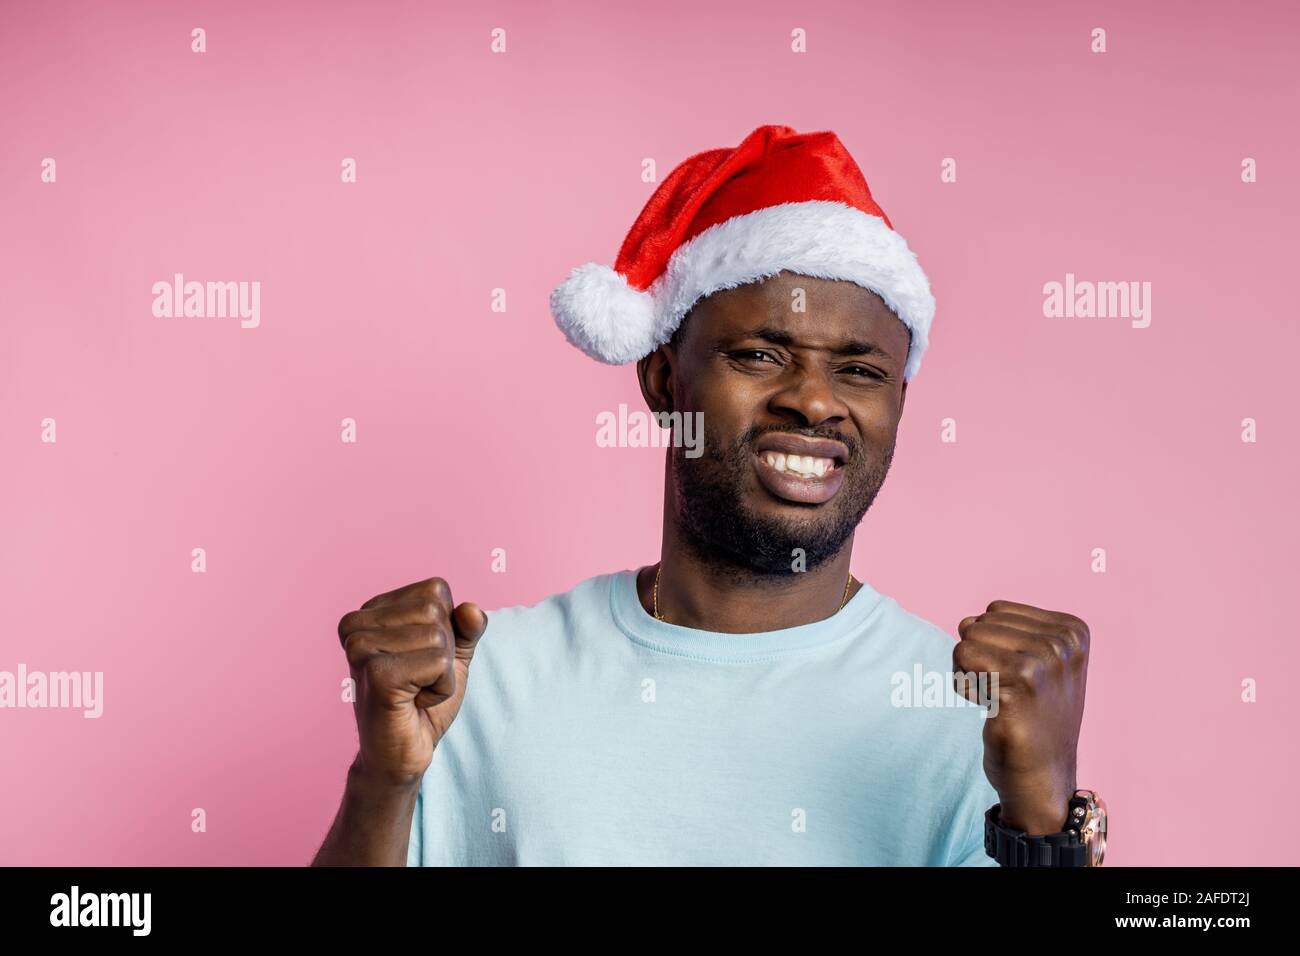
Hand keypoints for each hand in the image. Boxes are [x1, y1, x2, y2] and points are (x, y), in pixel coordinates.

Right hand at [337, 577, 488, 789]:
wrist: (402, 755)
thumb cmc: (422, 702)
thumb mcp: (452, 655)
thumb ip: (466, 626)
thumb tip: (471, 609)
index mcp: (371, 611)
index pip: (435, 589)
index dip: (446, 627)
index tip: (422, 659)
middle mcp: (357, 624)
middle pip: (436, 609)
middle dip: (444, 650)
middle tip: (419, 680)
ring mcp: (361, 648)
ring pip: (438, 636)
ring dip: (442, 673)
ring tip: (415, 692)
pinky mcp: (375, 674)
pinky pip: (439, 663)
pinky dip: (441, 689)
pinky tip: (415, 703)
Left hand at [953, 600, 1089, 834]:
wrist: (1043, 777)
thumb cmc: (1033, 718)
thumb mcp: (1039, 663)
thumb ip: (1005, 630)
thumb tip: (965, 621)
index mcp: (1072, 631)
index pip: (995, 610)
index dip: (993, 646)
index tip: (1019, 679)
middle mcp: (1062, 643)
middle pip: (978, 624)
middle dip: (978, 658)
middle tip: (1007, 693)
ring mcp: (1044, 663)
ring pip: (966, 640)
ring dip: (970, 674)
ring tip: (1000, 700)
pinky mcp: (1019, 684)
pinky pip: (961, 662)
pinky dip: (966, 688)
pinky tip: (993, 711)